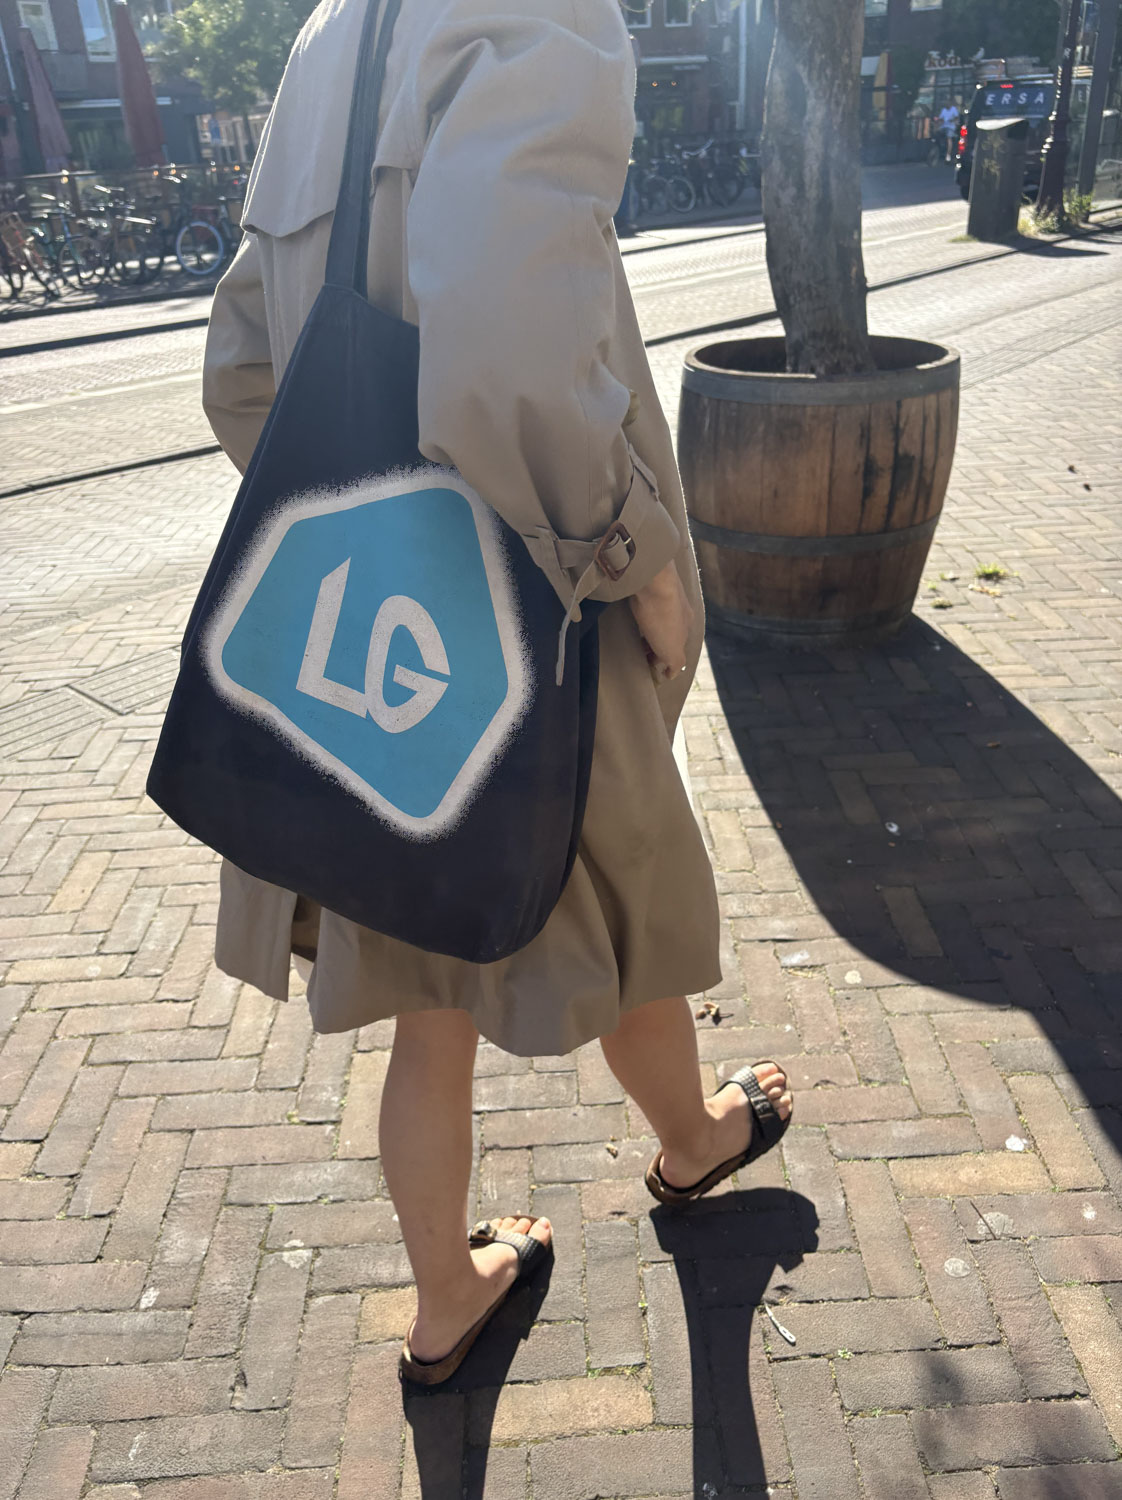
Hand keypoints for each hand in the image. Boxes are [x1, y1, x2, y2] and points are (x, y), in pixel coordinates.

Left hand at [628, 562, 693, 680]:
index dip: (664, 658)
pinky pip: (647, 603)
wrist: (653, 581)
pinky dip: (643, 613)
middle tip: (640, 652)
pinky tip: (633, 615)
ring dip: (650, 628)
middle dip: (657, 643)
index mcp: (687, 625)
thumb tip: (672, 674)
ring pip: (659, 617)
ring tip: (634, 636)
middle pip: (669, 631)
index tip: (650, 664)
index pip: (678, 646)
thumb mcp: (672, 650)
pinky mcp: (650, 585)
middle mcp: (680, 609)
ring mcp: (666, 595)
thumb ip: (675, 662)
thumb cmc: (663, 618)